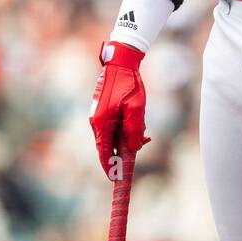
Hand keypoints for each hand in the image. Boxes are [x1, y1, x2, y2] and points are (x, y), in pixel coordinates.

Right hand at [89, 40, 150, 177]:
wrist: (121, 63)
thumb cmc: (128, 84)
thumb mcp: (136, 109)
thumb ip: (135, 130)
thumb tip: (135, 148)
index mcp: (101, 124)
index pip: (104, 153)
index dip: (110, 167)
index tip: (115, 178)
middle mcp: (97, 122)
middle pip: (109, 146)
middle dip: (124, 151)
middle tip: (138, 154)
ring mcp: (100, 116)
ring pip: (114, 136)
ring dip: (127, 139)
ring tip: (144, 136)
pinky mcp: (105, 111)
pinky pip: (115, 126)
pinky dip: (125, 130)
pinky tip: (140, 127)